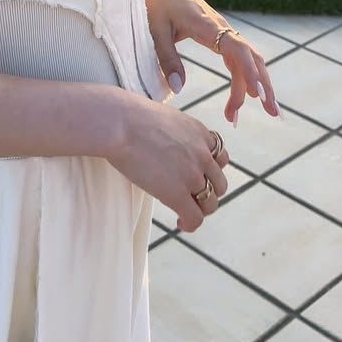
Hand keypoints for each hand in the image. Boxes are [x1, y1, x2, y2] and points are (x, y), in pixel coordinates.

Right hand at [107, 96, 229, 231]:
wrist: (120, 124)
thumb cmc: (131, 117)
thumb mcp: (166, 118)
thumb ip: (177, 134)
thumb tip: (167, 144)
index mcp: (200, 133)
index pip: (220, 157)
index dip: (211, 169)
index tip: (198, 175)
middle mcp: (202, 154)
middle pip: (219, 183)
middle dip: (207, 191)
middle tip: (191, 196)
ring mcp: (192, 175)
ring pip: (210, 203)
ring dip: (200, 209)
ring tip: (185, 210)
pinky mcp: (178, 194)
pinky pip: (195, 218)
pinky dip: (190, 224)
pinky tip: (180, 222)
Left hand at [143, 0, 279, 125]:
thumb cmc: (153, 0)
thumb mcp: (154, 30)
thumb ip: (166, 58)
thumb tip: (179, 89)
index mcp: (205, 24)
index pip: (236, 49)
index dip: (249, 71)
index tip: (257, 94)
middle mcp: (219, 26)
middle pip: (251, 56)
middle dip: (263, 84)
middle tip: (272, 114)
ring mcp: (220, 29)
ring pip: (248, 57)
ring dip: (257, 83)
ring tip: (264, 111)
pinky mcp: (217, 32)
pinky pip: (237, 55)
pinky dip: (244, 75)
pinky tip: (244, 94)